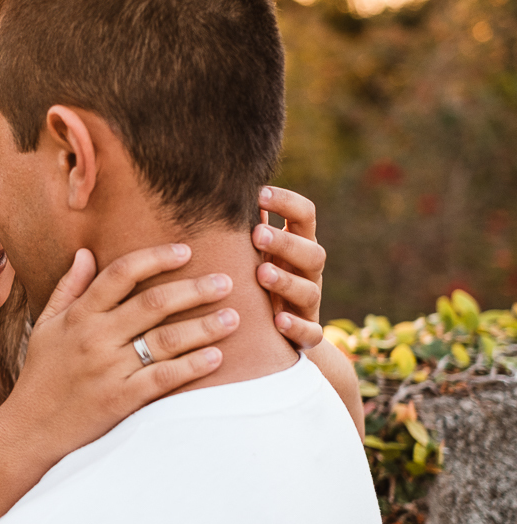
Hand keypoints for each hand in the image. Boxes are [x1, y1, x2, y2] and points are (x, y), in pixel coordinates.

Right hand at [7, 243, 235, 458]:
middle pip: (153, 303)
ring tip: (233, 318)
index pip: (121, 274)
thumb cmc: (41, 375)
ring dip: (204, 326)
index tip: (185, 250)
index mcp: (78, 316)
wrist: (29, 430)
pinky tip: (216, 357)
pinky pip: (164, 378)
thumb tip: (85, 252)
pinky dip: (192, 366)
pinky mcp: (120, 400)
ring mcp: (108, 370)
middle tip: (225, 281)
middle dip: (195, 289)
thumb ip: (68, 288)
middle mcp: (94, 338)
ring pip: (166, 340)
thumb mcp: (45, 326)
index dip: (155, 258)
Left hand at [254, 186, 325, 349]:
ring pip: (310, 291)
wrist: (276, 335)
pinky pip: (310, 333)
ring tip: (262, 274)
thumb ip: (241, 225)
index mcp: (296, 246)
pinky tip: (278, 321)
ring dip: (286, 281)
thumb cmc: (252, 280)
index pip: (305, 216)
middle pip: (312, 252)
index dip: (288, 202)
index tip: (260, 192)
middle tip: (257, 234)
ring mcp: (308, 305)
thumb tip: (211, 187)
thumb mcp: (249, 252)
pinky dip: (297, 327)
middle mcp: (307, 273)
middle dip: (285, 243)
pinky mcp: (306, 335)